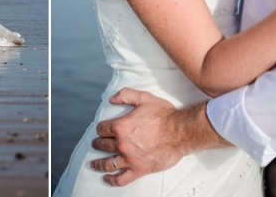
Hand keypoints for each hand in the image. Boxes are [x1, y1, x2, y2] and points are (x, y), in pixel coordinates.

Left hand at [89, 89, 224, 186]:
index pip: (102, 128)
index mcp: (121, 126)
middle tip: (96, 144)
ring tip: (94, 164)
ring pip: (108, 164)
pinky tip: (107, 178)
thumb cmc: (164, 115)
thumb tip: (111, 99)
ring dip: (99, 164)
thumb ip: (125, 95)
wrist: (180, 132)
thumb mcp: (143, 98)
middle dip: (98, 144)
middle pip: (103, 145)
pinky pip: (121, 179)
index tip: (101, 129)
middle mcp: (122, 144)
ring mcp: (130, 159)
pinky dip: (112, 180)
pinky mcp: (139, 170)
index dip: (100, 128)